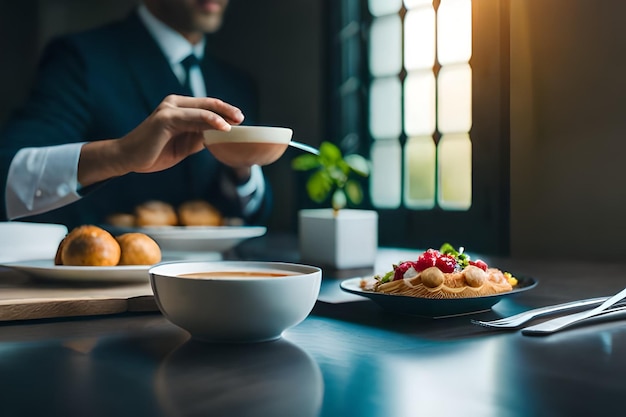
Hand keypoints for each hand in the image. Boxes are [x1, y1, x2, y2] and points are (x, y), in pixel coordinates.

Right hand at [78, 95, 244, 185]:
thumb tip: (219, 137)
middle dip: (227, 110)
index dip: (225, 111)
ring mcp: (169, 109)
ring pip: (203, 109)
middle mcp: (174, 103)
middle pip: (208, 104)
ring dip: (223, 115)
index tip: (240, 119)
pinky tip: (223, 128)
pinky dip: (210, 121)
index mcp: (179, 108)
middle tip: (242, 117)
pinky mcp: (166, 118)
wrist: (128, 159)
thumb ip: (199, 137)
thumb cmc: (154, 152)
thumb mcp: (184, 145)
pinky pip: (194, 117)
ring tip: (237, 122)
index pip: (207, 106)